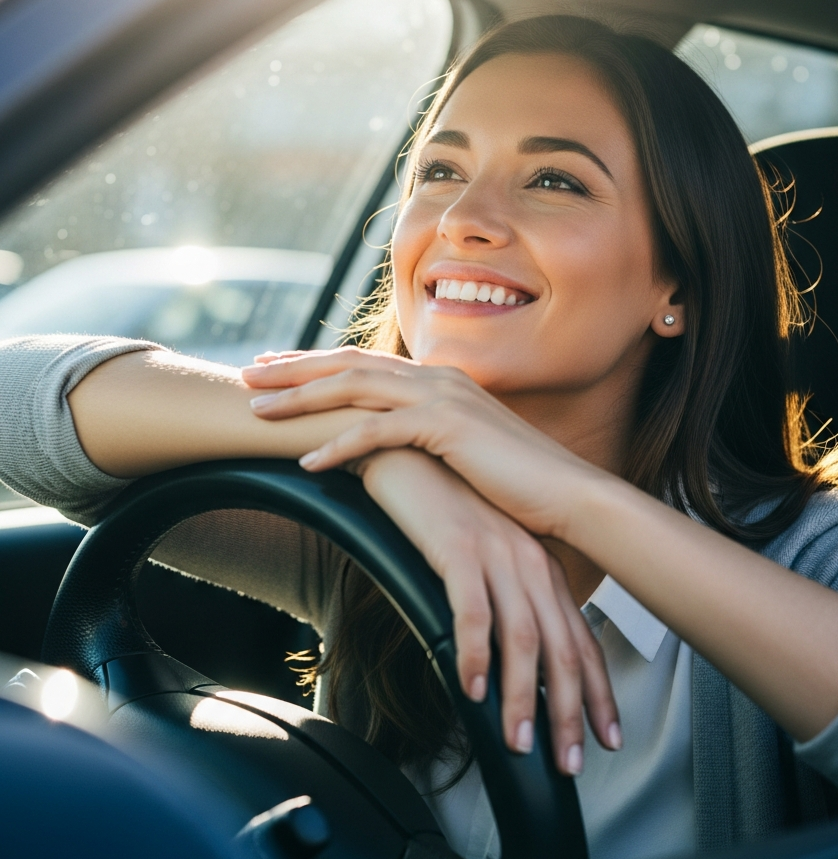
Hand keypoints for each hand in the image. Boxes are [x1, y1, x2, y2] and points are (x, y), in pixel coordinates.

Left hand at [243, 348, 600, 540]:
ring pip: (355, 389)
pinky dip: (339, 446)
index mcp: (440, 379)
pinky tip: (306, 462)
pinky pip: (379, 433)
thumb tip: (402, 450)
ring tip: (256, 412)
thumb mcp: (468, 452)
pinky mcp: (447, 428)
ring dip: (301, 400)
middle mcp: (437, 377)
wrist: (570, 495)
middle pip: (349, 365)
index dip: (316, 364)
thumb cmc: (521, 483)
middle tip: (246, 374)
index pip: (366, 363)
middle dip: (293, 368)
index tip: (275, 367)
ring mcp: (442, 398)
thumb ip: (434, 441)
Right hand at [357, 448, 620, 771]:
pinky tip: (468, 689)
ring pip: (520, 639)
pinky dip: (472, 655)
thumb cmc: (443, 511)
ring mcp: (496, 554)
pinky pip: (470, 612)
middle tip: (570, 763)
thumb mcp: (485, 557)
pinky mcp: (457, 548)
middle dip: (569, 712)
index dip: (598, 693)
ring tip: (518, 742)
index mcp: (541, 568)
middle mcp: (529, 563)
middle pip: (561, 650)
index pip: (580, 640)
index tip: (607, 737)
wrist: (409, 456)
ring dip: (522, 698)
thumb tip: (511, 664)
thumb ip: (506, 603)